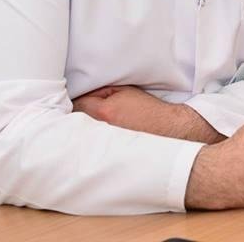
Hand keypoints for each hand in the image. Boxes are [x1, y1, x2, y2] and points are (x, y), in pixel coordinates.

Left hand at [72, 85, 222, 143]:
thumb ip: (103, 91)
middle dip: (75, 115)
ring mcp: (105, 144)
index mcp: (104, 112)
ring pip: (83, 134)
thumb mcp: (126, 91)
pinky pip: (94, 144)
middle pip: (75, 121)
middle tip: (76, 110)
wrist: (167, 128)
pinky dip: (93, 139)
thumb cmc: (148, 108)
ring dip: (83, 128)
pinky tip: (98, 136)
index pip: (78, 103)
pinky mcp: (110, 153)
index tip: (77, 97)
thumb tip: (86, 93)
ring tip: (87, 123)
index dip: (78, 98)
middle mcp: (102, 130)